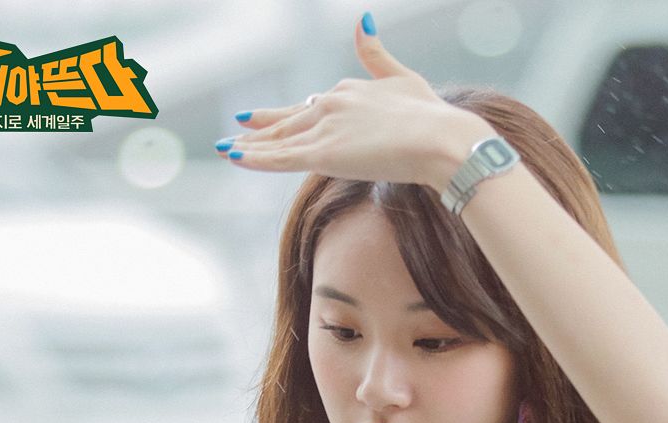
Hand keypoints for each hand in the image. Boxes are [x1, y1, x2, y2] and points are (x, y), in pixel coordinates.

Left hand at [214, 12, 493, 189]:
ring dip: (252, 145)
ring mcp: (326, 128)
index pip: (314, 105)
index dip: (291, 111)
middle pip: (290, 119)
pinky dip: (256, 158)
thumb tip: (362, 19)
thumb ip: (376, 54)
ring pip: (280, 140)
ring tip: (227, 148)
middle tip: (238, 128)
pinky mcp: (325, 153)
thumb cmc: (431, 115)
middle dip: (263, 125)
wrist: (440, 138)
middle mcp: (332, 104)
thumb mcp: (403, 77)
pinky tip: (235, 157)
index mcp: (349, 91)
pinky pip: (281, 158)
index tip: (274, 114)